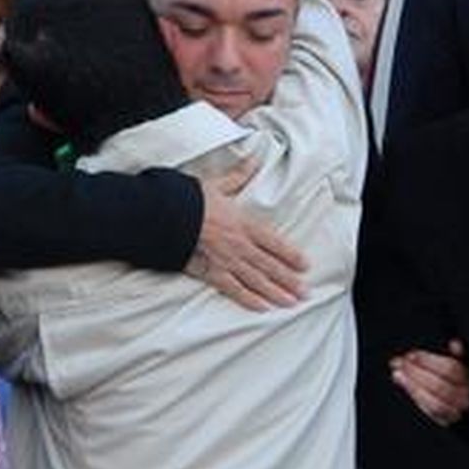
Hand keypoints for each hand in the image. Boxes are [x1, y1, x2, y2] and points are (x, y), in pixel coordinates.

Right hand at [185, 161, 307, 310]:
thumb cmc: (189, 200)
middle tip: (305, 292)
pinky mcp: (210, 273)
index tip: (305, 265)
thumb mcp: (217, 184)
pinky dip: (249, 300)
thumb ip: (239, 176)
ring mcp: (226, 261)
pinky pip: (234, 290)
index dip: (291, 255)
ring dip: (276, 293)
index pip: (274, 242)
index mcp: (243, 223)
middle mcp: (239, 245)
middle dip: (289, 280)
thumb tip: (254, 160)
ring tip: (291, 303)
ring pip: (256, 281)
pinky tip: (263, 308)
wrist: (163, 217)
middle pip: (269, 266)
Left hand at [391, 340, 468, 425]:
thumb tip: (455, 344)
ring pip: (436, 403)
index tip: (410, 355)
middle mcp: (466, 396)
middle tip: (399, 363)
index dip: (428, 361)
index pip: (450, 369)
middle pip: (440, 386)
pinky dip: (416, 399)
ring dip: (414, 388)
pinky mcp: (446, 422)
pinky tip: (405, 386)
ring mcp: (457, 411)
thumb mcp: (455, 360)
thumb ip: (455, 352)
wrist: (455, 399)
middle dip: (416, 373)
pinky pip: (431, 414)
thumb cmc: (451, 375)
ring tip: (398, 375)